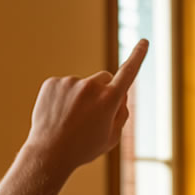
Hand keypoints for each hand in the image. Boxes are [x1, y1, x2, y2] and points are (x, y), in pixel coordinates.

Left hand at [24, 39, 148, 169]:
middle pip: (104, 79)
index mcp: (109, 100)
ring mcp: (70, 82)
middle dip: (103, 91)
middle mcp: (91, 86)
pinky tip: (59, 115)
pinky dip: (64, 98)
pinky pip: (64, 87)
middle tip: (93, 114)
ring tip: (71, 120)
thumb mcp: (112, 136)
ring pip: (82, 85)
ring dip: (81, 97)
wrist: (49, 153)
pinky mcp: (52, 83)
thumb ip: (121, 113)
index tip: (144, 41)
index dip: (138, 56)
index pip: (128, 73)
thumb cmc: (84, 148)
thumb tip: (121, 93)